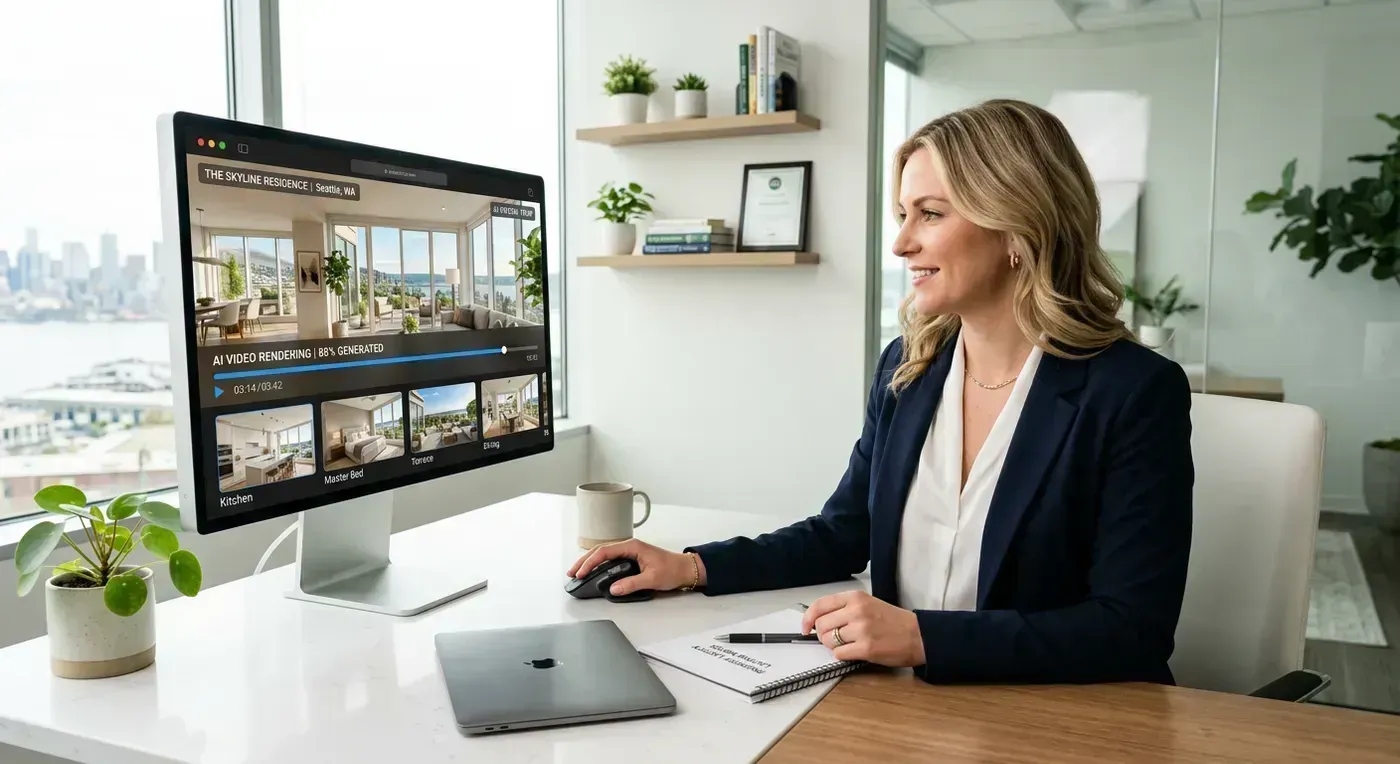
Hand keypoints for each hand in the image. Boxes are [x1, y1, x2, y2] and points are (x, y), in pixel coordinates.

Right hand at [566, 538, 704, 596]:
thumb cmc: (672, 570)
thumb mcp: (652, 578)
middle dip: (584, 561)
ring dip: (590, 562)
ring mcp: (630, 552)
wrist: (686, 569)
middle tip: (571, 572)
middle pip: (600, 550)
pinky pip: (610, 559)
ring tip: (578, 572)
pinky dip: (599, 564)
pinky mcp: (631, 558)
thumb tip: (613, 589)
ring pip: (604, 554)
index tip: (580, 572)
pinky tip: (594, 571)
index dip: (590, 562)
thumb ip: (632, 584)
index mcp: (632, 546)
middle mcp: (629, 546)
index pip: (604, 551)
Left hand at [801, 591, 924, 666]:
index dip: (807, 618)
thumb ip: (843, 609)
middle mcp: (856, 611)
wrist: (918, 635)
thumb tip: (817, 621)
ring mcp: (861, 629)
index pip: (820, 605)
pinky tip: (854, 652)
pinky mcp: (866, 648)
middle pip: (821, 626)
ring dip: (833, 646)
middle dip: (823, 636)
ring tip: (848, 644)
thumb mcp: (867, 604)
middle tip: (835, 639)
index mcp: (855, 597)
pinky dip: (843, 655)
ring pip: (828, 641)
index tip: (805, 628)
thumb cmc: (892, 621)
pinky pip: (839, 654)